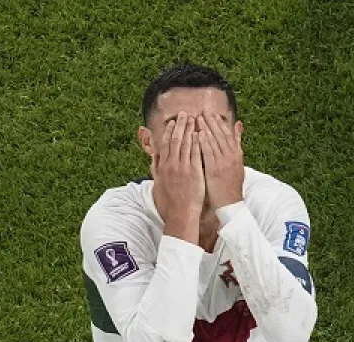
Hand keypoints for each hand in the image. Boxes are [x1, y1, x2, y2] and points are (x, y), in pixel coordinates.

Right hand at [150, 112, 205, 242]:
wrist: (180, 215)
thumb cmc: (170, 202)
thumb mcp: (158, 184)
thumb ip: (155, 168)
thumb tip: (153, 156)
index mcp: (162, 167)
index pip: (164, 144)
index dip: (168, 131)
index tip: (172, 122)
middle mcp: (171, 165)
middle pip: (175, 140)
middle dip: (179, 125)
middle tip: (184, 114)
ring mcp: (182, 168)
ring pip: (185, 144)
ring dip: (189, 130)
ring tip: (194, 119)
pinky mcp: (194, 173)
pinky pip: (195, 154)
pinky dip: (197, 142)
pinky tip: (201, 133)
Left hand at [198, 113, 244, 212]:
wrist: (231, 203)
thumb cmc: (231, 184)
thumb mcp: (238, 162)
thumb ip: (236, 143)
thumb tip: (238, 125)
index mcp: (236, 154)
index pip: (228, 134)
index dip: (220, 123)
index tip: (212, 114)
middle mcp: (231, 156)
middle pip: (220, 135)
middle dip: (212, 122)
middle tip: (203, 111)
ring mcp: (223, 163)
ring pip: (214, 142)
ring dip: (206, 129)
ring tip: (198, 119)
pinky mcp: (215, 170)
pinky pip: (209, 154)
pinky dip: (204, 143)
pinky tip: (198, 134)